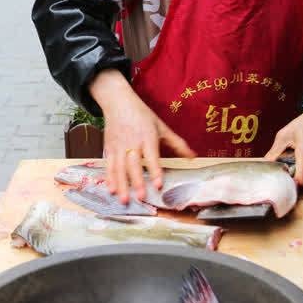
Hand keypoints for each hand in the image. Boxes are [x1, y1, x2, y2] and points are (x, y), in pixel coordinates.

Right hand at [89, 70, 195, 202]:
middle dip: (137, 181)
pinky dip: (109, 178)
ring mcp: (118, 146)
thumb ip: (177, 144)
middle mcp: (132, 142)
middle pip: (134, 164)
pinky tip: (111, 190)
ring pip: (119, 168)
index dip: (156, 170)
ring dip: (121, 184)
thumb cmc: (142, 115)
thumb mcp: (161, 127)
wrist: (118, 102)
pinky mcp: (109, 148)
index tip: (158, 184)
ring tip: (124, 200)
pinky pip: (109, 165)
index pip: (152, 156)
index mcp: (147, 137)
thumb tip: (194, 157)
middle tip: (141, 197)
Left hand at [264, 107, 302, 185]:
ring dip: (297, 166)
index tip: (283, 176)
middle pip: (299, 175)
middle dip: (291, 168)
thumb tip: (265, 162)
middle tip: (288, 155)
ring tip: (297, 152)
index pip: (300, 179)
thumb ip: (275, 151)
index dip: (290, 181)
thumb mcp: (285, 134)